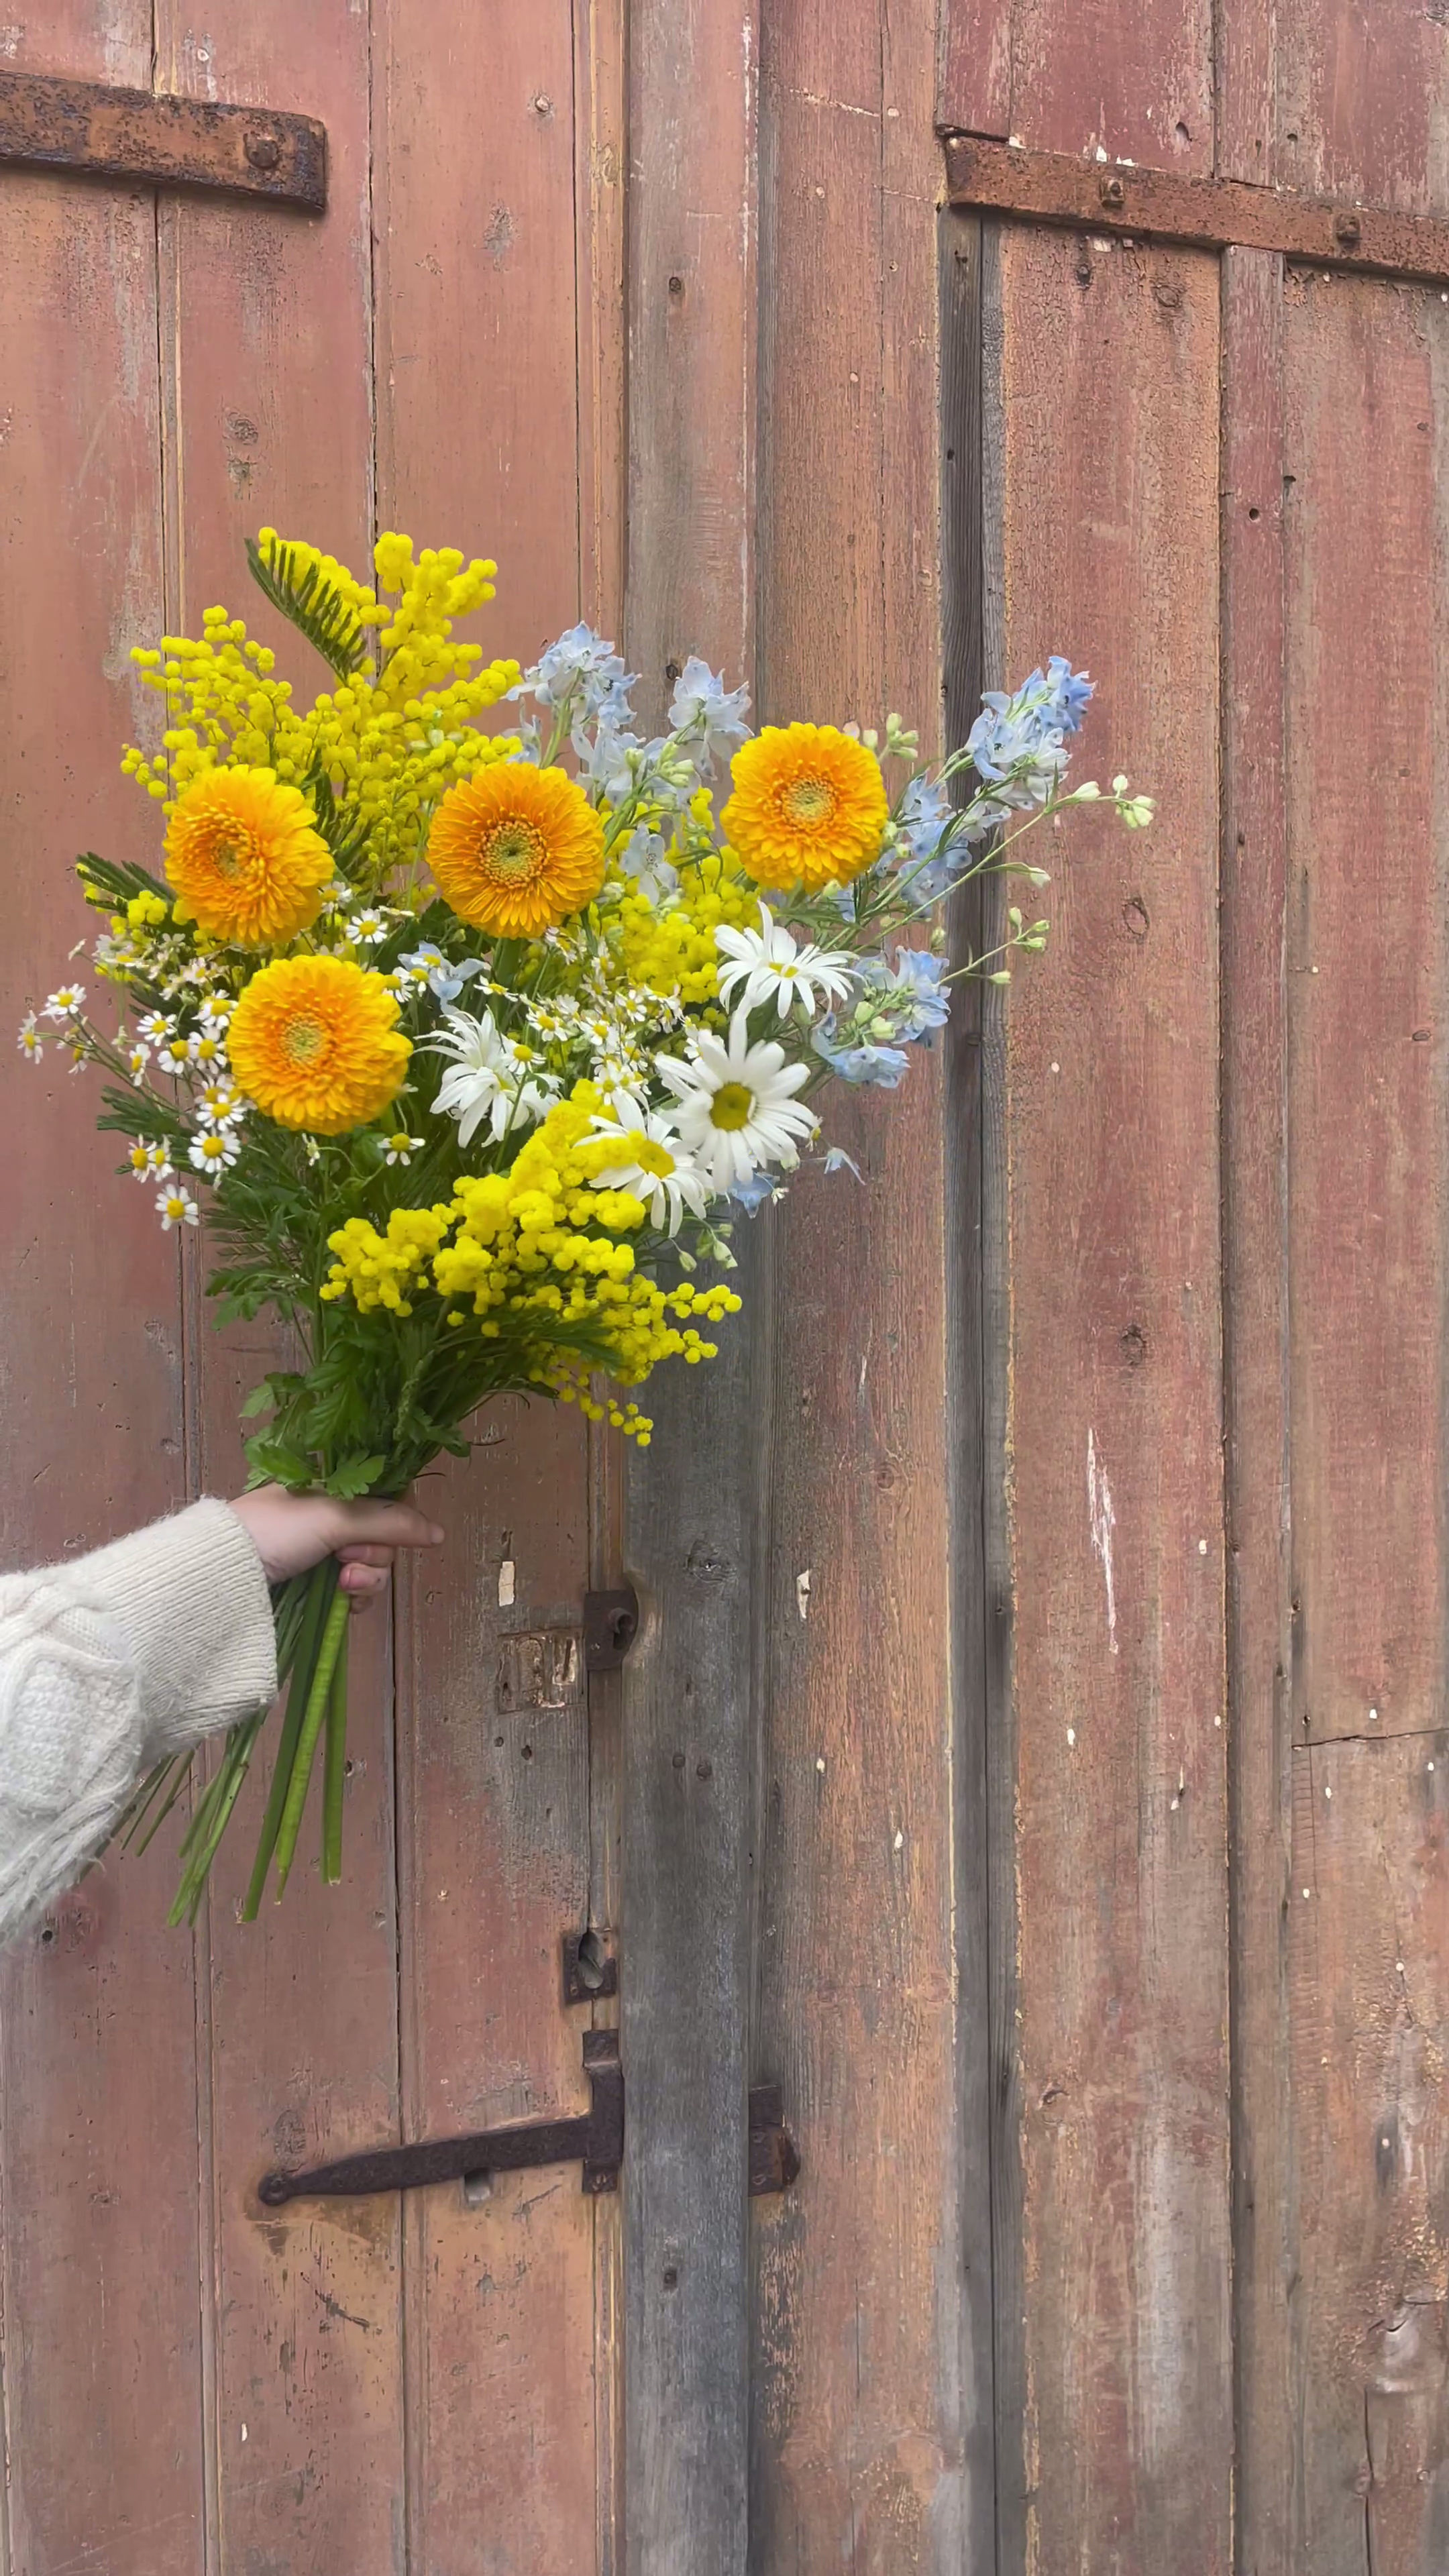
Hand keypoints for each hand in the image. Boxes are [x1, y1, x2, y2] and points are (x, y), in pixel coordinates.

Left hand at [228, 1484, 443, 1610]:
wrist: (222, 1574)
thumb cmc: (275, 1530)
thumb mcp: (334, 1516)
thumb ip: (390, 1522)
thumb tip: (438, 1533)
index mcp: (334, 1485)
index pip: (388, 1496)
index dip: (395, 1515)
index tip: (386, 1528)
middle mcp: (332, 1516)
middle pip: (385, 1536)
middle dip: (373, 1552)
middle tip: (345, 1558)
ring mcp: (325, 1551)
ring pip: (374, 1566)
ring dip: (365, 1578)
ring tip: (338, 1583)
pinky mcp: (317, 1583)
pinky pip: (357, 1592)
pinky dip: (354, 1599)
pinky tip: (340, 1602)